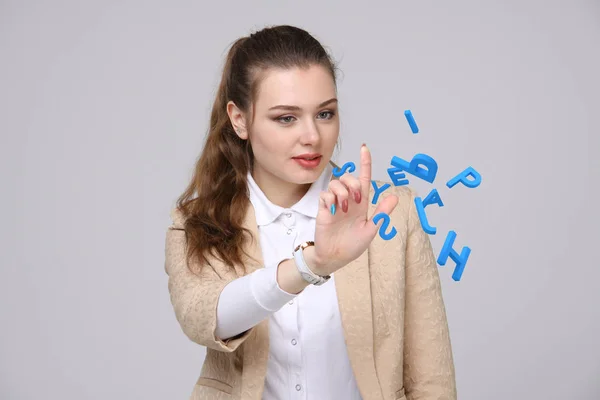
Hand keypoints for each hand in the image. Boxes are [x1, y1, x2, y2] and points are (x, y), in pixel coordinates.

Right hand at [309, 144, 398, 275]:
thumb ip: (381, 213)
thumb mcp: (371, 229)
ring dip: (342, 192)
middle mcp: (348, 200)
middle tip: (356, 200)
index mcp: (361, 203)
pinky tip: (334, 211)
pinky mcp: (323, 209)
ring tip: (343, 208)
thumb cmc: (353, 245)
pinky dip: (330, 199)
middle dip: (353, 183)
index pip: (363, 179)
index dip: (364, 163)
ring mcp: (335, 203)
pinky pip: (325, 194)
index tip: (364, 148)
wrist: (335, 257)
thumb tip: (394, 197)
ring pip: (335, 183)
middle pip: (348, 177)